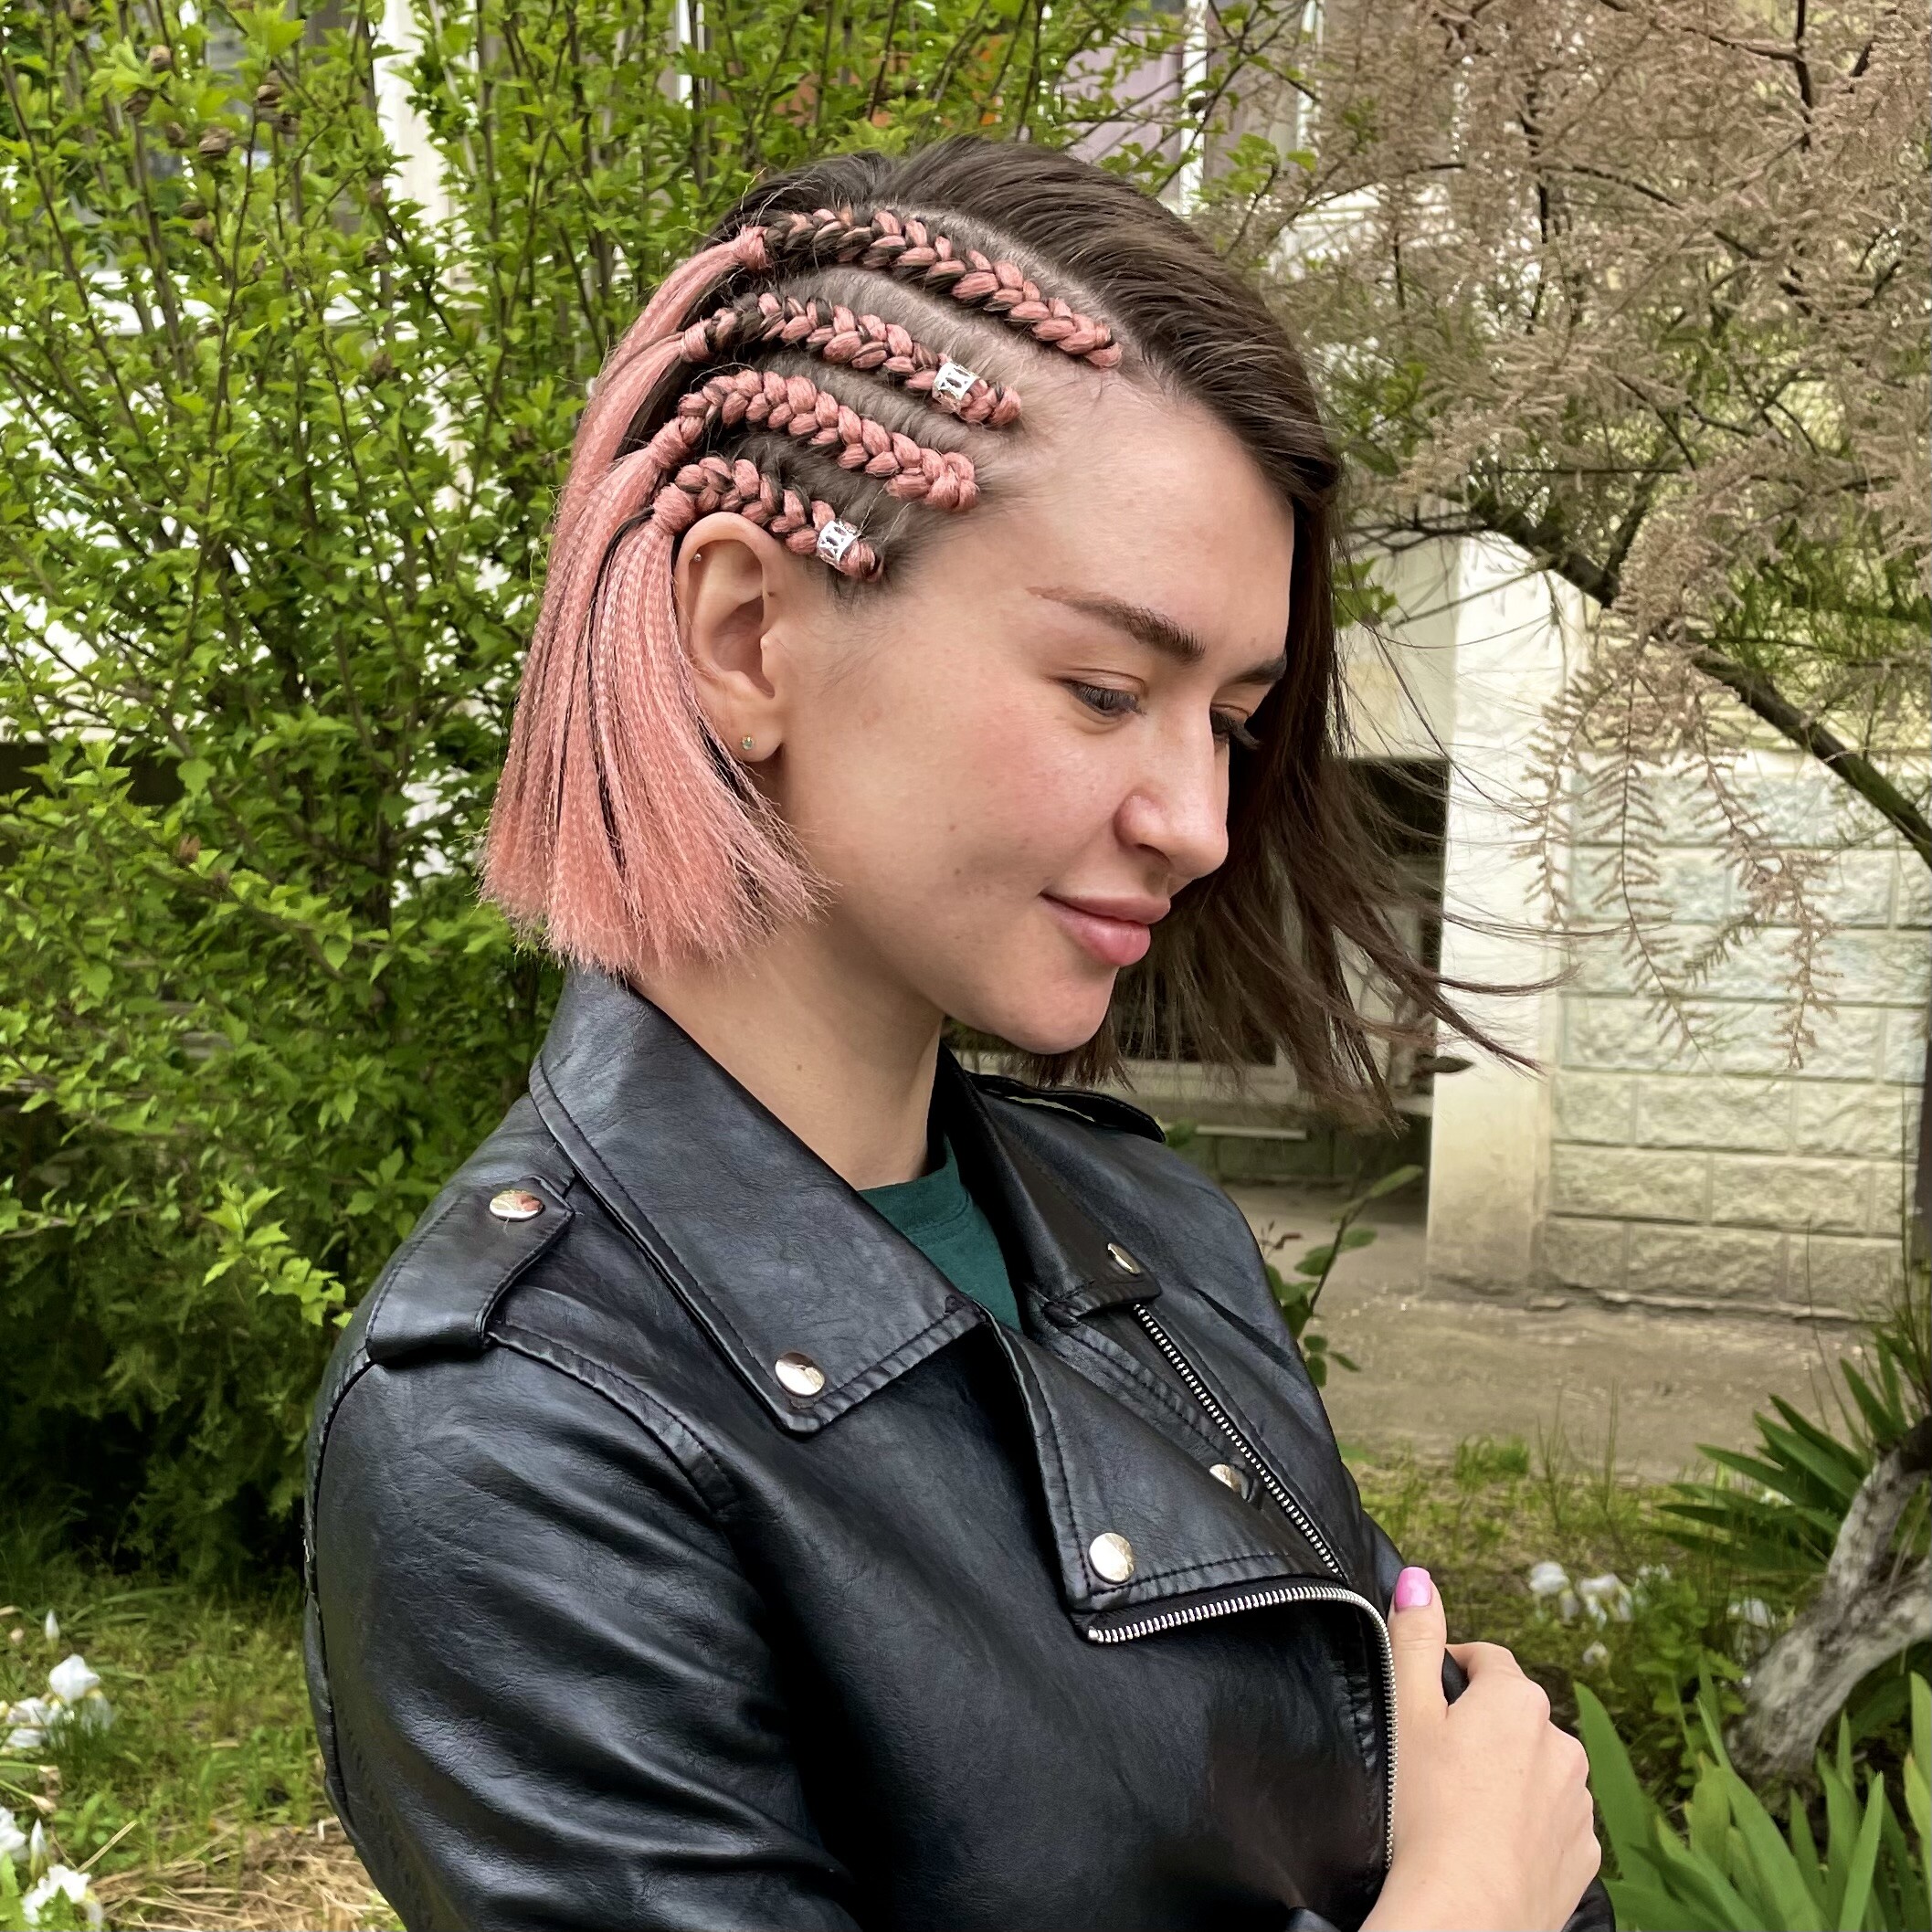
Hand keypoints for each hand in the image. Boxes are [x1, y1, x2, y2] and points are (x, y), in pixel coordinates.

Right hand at [1360, 1567, 1599, 1931]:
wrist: (1464, 1916)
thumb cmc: (1426, 1810)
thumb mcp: (1405, 1711)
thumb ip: (1412, 1637)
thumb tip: (1419, 1576)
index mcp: (1518, 1698)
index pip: (1483, 1659)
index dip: (1447, 1675)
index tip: (1421, 1708)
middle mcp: (1561, 1743)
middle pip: (1512, 1715)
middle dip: (1480, 1727)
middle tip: (1435, 1762)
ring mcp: (1579, 1804)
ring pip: (1536, 1768)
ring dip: (1508, 1775)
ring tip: (1462, 1809)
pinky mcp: (1584, 1855)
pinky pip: (1553, 1821)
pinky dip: (1527, 1824)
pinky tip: (1491, 1844)